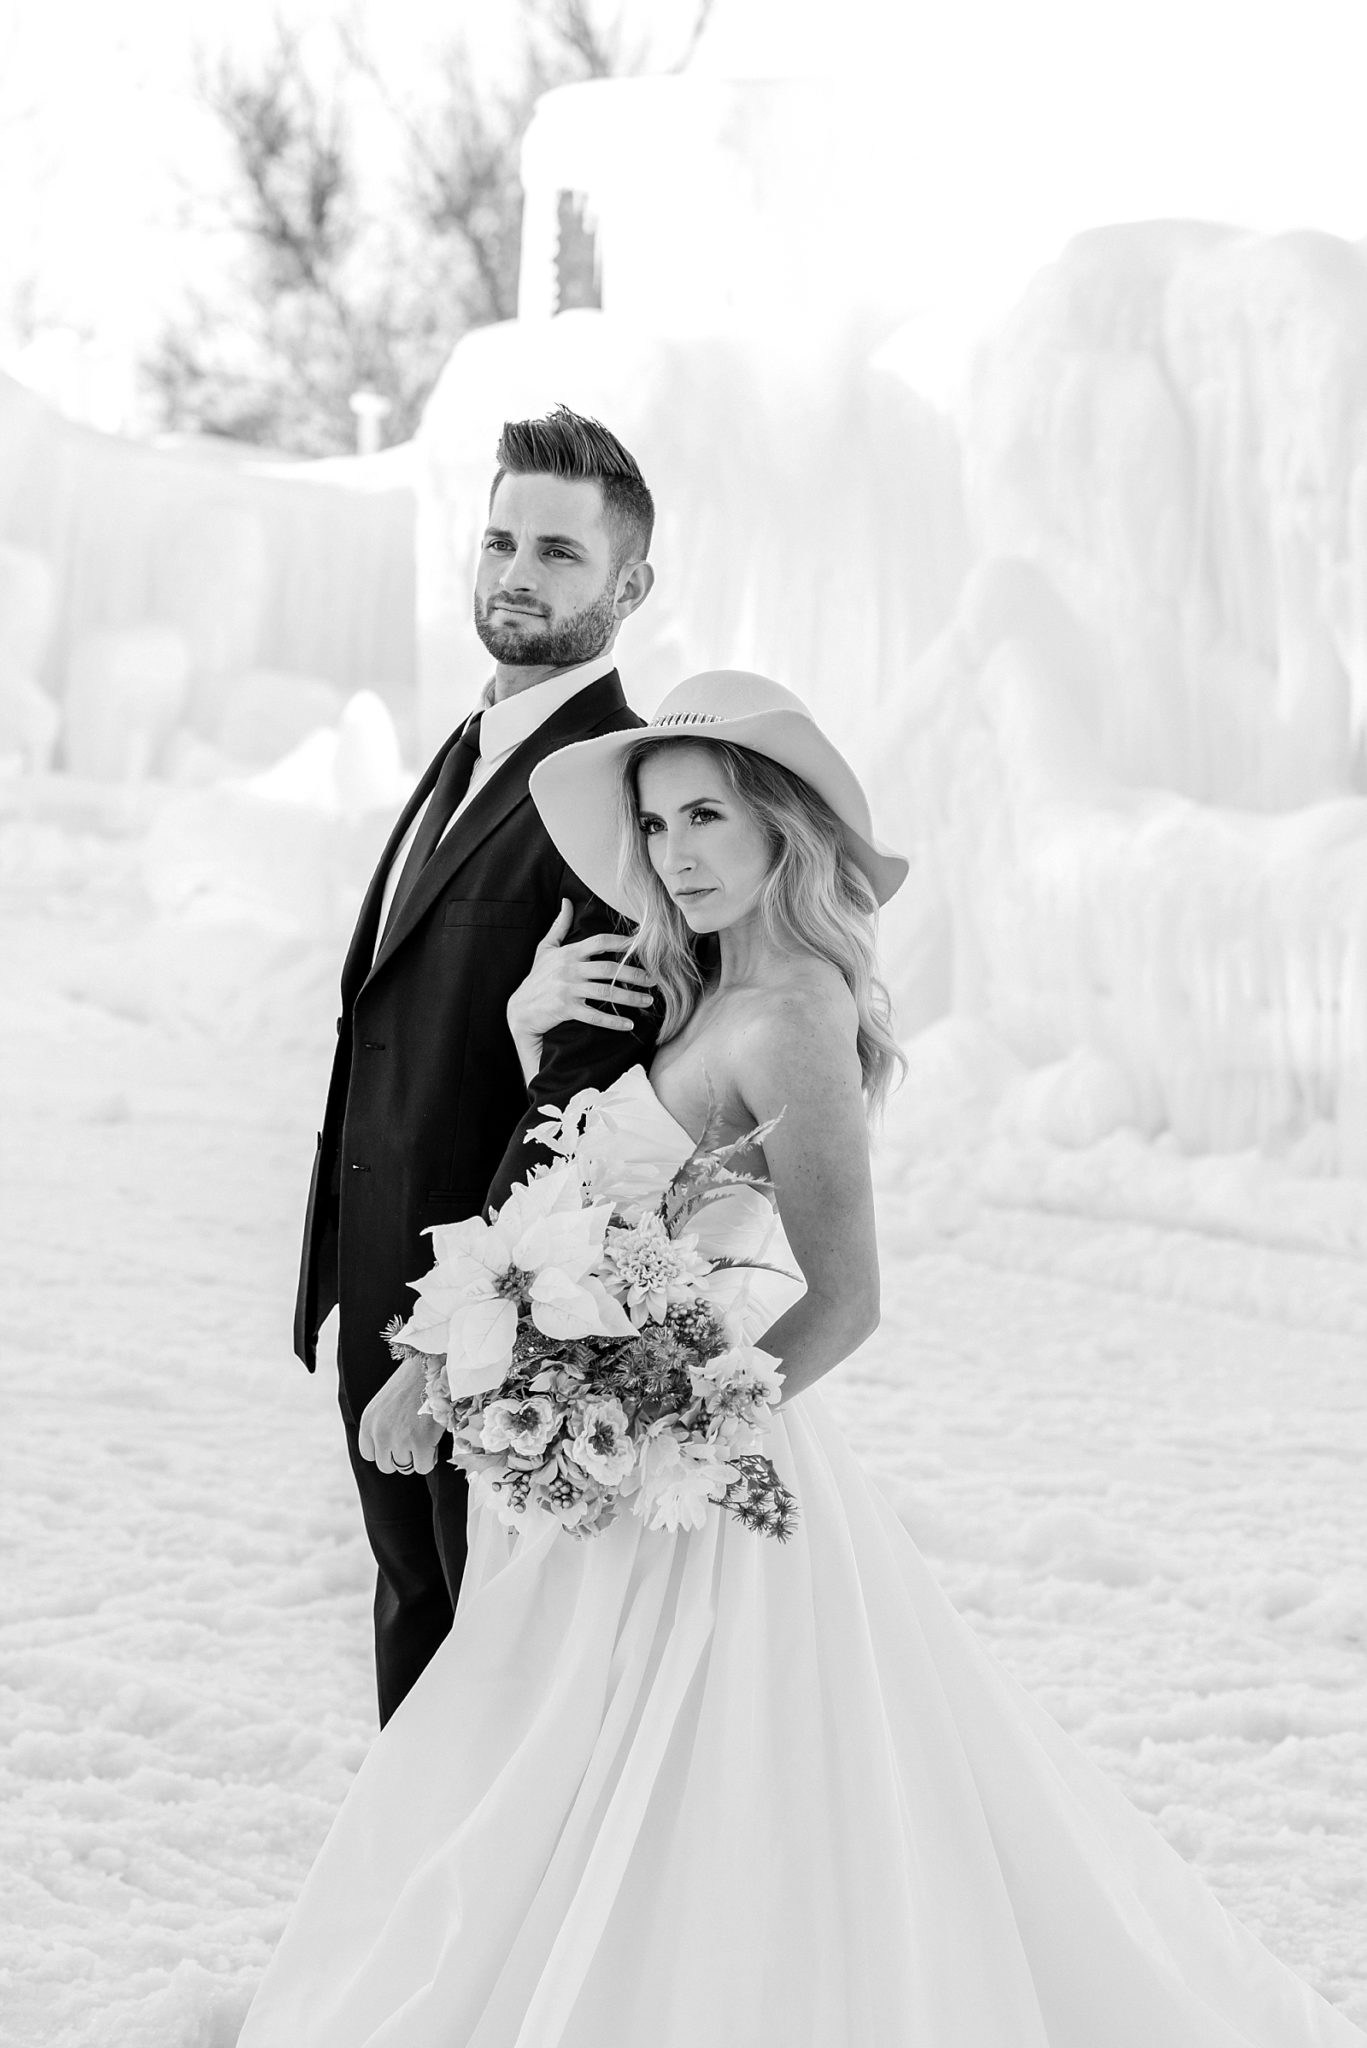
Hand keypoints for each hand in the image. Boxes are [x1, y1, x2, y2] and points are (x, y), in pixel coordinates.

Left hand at [358, 1354, 444, 1475]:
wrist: (434, 1365)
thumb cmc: (413, 1383)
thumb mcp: (386, 1404)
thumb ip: (381, 1428)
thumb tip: (392, 1454)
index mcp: (368, 1422)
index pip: (369, 1454)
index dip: (386, 1450)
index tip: (399, 1440)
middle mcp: (379, 1432)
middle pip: (386, 1465)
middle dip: (401, 1455)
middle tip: (415, 1439)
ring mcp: (399, 1439)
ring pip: (405, 1466)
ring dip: (416, 1456)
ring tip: (424, 1434)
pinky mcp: (420, 1443)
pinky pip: (423, 1466)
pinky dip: (431, 1457)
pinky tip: (433, 1439)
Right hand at [507, 899, 655, 1080]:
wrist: (519, 1008)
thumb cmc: (537, 977)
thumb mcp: (545, 949)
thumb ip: (559, 926)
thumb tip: (566, 901)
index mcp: (569, 953)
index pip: (600, 942)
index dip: (622, 942)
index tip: (642, 944)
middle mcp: (570, 970)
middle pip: (609, 969)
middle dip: (634, 974)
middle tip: (654, 979)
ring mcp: (568, 990)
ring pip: (605, 993)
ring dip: (630, 997)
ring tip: (648, 1001)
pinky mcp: (566, 1010)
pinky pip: (594, 1016)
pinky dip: (612, 1021)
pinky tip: (628, 1024)